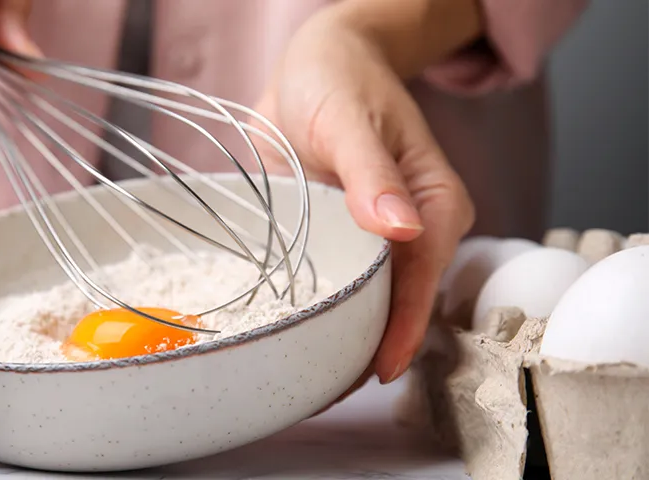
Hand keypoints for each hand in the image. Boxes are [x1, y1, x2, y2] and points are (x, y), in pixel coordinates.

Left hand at [254, 1, 477, 394]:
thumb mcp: (350, 119)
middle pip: (401, 303)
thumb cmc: (339, 79)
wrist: (313, 66)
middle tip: (323, 388)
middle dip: (370, 346)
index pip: (424, 278)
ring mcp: (379, 240)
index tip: (378, 368)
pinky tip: (295, 337)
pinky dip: (323, 312)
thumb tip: (404, 230)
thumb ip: (373, 173)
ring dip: (345, 338)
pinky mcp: (347, 240)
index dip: (404, 326)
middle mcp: (414, 230)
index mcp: (436, 204)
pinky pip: (341, 284)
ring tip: (304, 378)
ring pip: (372, 303)